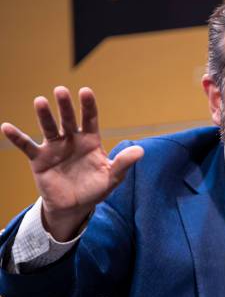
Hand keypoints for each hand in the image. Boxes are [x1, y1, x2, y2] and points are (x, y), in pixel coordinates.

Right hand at [1, 86, 143, 240]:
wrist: (75, 206)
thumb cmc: (96, 188)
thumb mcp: (112, 177)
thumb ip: (124, 163)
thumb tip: (141, 151)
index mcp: (91, 141)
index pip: (91, 119)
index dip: (88, 106)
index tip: (85, 91)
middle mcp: (72, 139)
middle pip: (69, 119)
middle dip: (65, 106)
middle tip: (61, 90)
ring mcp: (55, 148)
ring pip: (49, 128)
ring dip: (44, 115)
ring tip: (40, 101)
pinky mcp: (40, 159)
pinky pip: (27, 146)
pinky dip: (17, 137)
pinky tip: (6, 127)